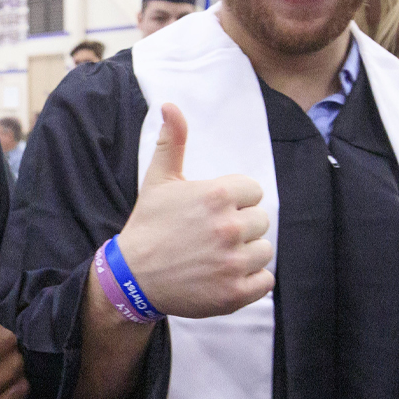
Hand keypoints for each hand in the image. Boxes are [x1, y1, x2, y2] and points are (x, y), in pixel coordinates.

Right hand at [113, 104, 273, 318]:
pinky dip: (251, 281)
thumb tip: (170, 105)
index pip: (253, 192)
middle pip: (261, 221)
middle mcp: (230, 227)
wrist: (132, 277)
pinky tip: (225, 276)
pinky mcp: (235, 293)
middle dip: (240, 227)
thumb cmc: (149, 225)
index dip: (234, 201)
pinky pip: (266, 280)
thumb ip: (172, 142)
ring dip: (246, 254)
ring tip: (217, 257)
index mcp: (218, 195)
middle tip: (211, 237)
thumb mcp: (159, 180)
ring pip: (265, 250)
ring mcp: (234, 262)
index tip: (211, 213)